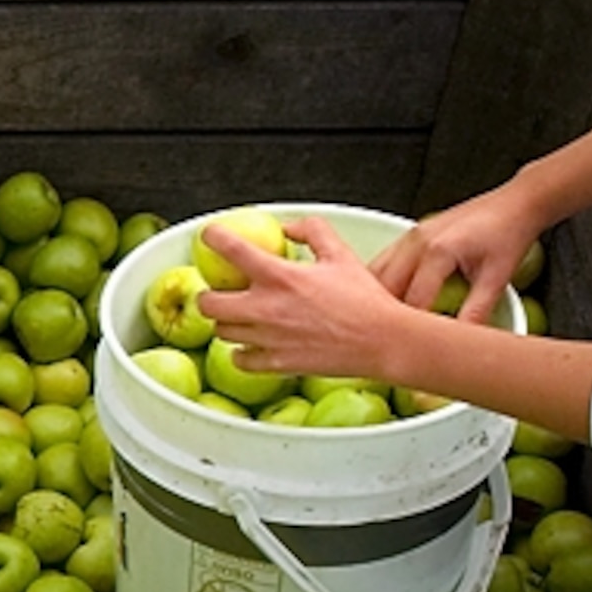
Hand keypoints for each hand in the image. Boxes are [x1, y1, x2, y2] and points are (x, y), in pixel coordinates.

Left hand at [196, 216, 423, 382]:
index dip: (213, 237)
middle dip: (208, 294)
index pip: (231, 249)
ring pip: (222, 332)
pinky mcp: (276, 364)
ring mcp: (268, 339)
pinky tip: (252, 344)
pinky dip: (241, 352)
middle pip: (209, 302)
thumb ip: (312, 232)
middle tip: (218, 291)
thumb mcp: (341, 255)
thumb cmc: (365, 300)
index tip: (209, 235)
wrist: (383, 341)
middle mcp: (267, 308)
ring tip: (240, 317)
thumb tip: (288, 227)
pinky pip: (240, 360)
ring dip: (226, 322)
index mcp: (281, 277)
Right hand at [371, 185, 546, 326]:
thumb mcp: (497, 277)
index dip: (408, 330)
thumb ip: (477, 311)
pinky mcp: (409, 235)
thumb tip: (463, 342)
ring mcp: (409, 236)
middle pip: (383, 288)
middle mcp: (416, 241)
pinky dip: (380, 284)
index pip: (412, 301)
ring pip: (375, 274)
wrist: (515, 204)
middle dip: (384, 317)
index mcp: (437, 251)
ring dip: (376, 299)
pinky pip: (382, 263)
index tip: (407, 350)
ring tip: (383, 325)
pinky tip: (386, 300)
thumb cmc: (509, 232)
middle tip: (390, 343)